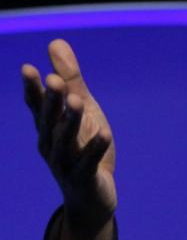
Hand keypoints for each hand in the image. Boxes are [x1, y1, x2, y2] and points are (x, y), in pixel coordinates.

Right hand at [22, 39, 115, 239]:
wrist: (93, 197)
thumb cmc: (84, 147)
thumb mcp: (81, 109)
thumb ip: (70, 79)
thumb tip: (55, 42)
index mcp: (48, 127)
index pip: (37, 106)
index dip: (33, 89)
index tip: (28, 68)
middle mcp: (51, 144)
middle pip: (49, 121)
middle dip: (51, 102)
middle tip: (53, 81)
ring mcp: (66, 164)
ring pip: (66, 142)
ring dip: (71, 122)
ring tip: (79, 102)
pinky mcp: (85, 178)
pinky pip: (89, 162)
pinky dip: (96, 148)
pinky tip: (105, 133)